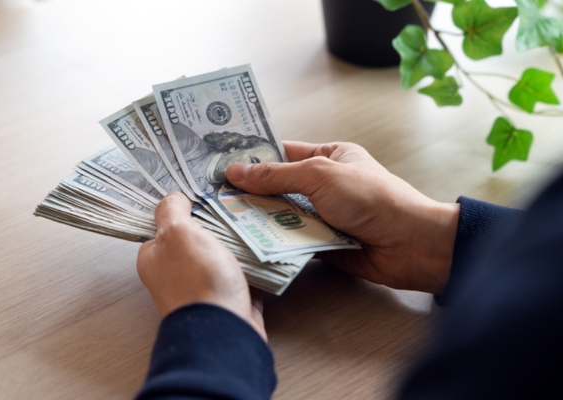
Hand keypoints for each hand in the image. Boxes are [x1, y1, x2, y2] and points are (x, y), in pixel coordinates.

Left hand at [137, 192, 266, 339]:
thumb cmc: (197, 282)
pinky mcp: (227, 301)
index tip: (203, 196)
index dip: (184, 209)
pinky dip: (252, 267)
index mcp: (155, 258)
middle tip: (232, 211)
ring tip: (252, 228)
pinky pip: (241, 277)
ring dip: (237, 245)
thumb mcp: (178, 233)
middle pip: (197, 240)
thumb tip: (173, 198)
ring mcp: (202, 290)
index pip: (165, 226)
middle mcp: (174, 275)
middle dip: (216, 226)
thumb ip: (171, 211)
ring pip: (221, 258)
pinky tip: (262, 254)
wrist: (223, 330)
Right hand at [226, 141, 459, 294]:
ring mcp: (323, 216)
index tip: (220, 165)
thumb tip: (235, 172)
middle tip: (213, 197)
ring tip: (222, 221)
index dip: (254, 159)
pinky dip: (275, 243)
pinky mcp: (323, 244)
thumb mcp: (321, 176)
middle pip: (278, 188)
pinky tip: (247, 244)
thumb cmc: (372, 198)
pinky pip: (292, 241)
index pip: (283, 154)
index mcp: (329, 157)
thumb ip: (277, 175)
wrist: (410, 245)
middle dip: (251, 194)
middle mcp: (325, 185)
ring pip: (282, 216)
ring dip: (260, 220)